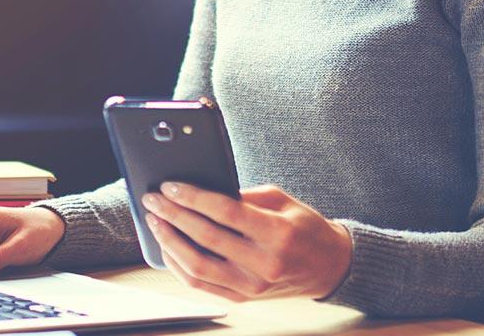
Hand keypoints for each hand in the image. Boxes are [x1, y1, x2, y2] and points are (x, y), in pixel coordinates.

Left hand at [141, 182, 353, 301]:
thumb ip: (244, 196)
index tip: (170, 186)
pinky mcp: (243, 298)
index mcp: (278, 234)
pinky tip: (168, 246)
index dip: (193, 197)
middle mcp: (264, 264)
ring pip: (197, 266)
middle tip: (154, 199)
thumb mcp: (282, 201)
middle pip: (206, 238)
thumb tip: (201, 190)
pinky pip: (200, 284)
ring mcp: (252, 286)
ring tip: (155, 221)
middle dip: (173, 215)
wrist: (330, 267)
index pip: (225, 212)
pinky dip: (178, 265)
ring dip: (169, 241)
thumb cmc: (305, 228)